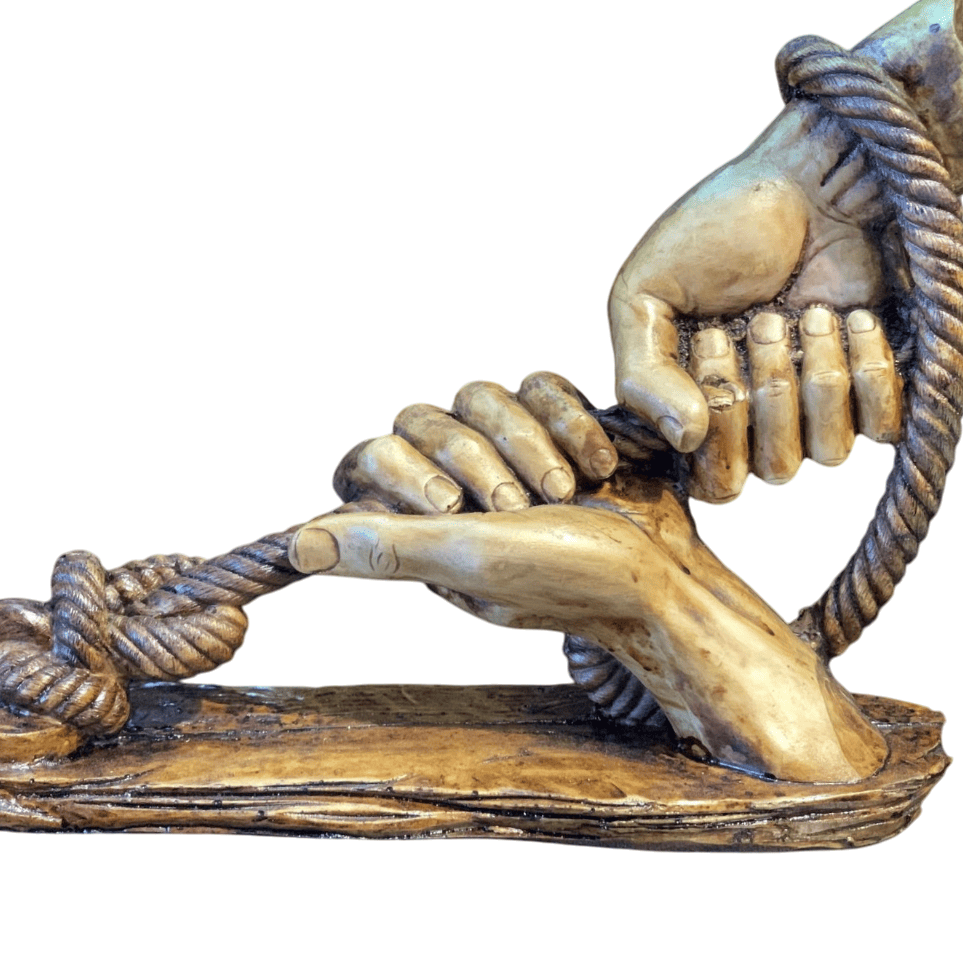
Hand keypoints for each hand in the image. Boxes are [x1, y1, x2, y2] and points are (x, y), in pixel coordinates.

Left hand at [295, 370, 886, 782]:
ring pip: (482, 393)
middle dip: (479, 456)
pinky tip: (600, 463)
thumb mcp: (470, 562)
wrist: (669, 571)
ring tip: (565, 490)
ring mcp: (507, 452)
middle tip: (519, 505)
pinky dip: (572, 421)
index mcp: (418, 523)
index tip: (448, 502)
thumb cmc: (570, 580)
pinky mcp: (556, 426)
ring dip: (531, 441)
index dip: (400, 466)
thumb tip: (293, 546)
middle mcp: (454, 485)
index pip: (366, 457)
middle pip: (425, 416)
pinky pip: (539, 383)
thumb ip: (384, 547)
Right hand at [609, 99, 904, 498]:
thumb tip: (685, 442)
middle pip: (767, 472)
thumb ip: (639, 374)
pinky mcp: (878, 381)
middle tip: (760, 319)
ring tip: (811, 313)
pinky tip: (853, 319)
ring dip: (816, 378)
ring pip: (824, 454)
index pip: (708, 478)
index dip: (714, 424)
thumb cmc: (718, 226)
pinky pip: (882, 426)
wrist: (809, 174)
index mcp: (694, 405)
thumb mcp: (644, 292)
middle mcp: (757, 418)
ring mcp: (821, 404)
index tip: (712, 336)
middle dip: (763, 391)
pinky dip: (868, 373)